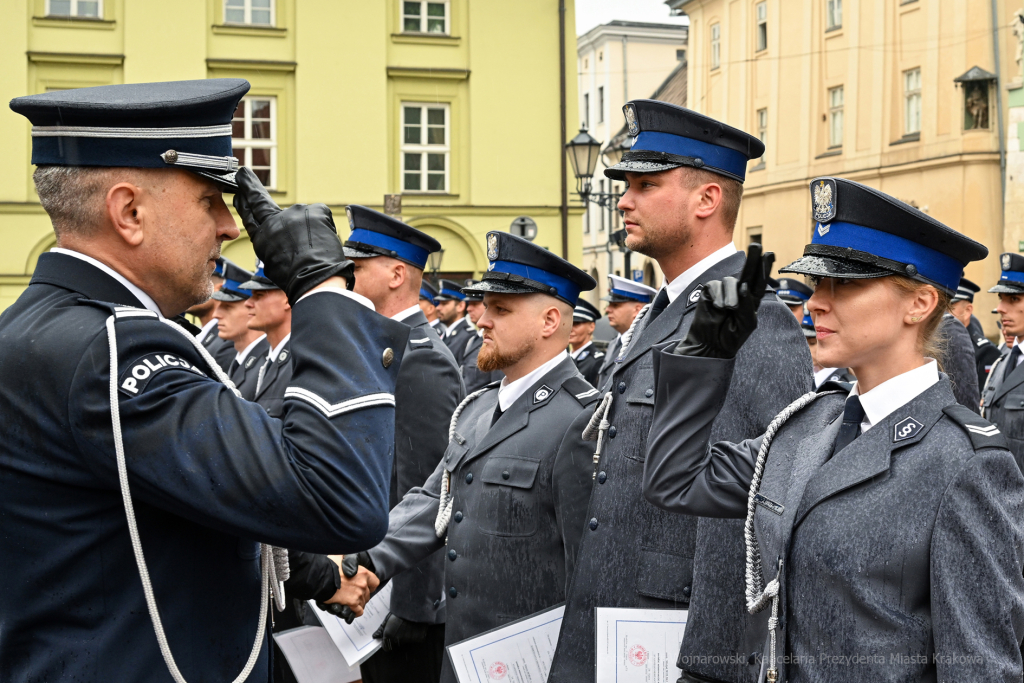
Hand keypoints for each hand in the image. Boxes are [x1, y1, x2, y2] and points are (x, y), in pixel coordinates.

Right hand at [233, 167, 354, 302]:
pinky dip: (323, 227)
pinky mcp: (315, 210)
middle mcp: (274, 221)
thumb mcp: (273, 262)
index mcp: (262, 237)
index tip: (240, 191)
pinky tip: (323, 241)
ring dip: (309, 229)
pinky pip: (320, 216)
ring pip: (303, 217)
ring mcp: (295, 213)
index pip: (250, 215)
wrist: (315, 279)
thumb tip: (282, 237)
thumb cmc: (295, 278)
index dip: (244, 203)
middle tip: (245, 174)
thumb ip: (274, 242)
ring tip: (314, 248)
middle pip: (261, 202)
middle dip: (251, 187)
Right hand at [316, 552, 376, 621]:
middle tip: (353, 595)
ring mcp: (358, 594)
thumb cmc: (329, 567)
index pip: (375, 583)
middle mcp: (363, 584)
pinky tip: (350, 609)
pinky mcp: (352, 603)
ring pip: (363, 603)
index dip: (369, 586)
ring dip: (357, 603)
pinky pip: (358, 611)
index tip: (365, 587)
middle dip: (361, 596)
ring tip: (349, 602)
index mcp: (363, 573)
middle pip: (368, 594)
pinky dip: (355, 612)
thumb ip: (349, 559)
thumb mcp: (341, 557)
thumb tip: (348, 559)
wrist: (320, 577)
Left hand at [372, 612, 429, 651]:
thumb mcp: (387, 619)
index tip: (389, 639)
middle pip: (396, 644)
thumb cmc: (398, 612)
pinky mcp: (417, 638)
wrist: (412, 608)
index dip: (387, 644)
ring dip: (405, 636)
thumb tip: (374, 636)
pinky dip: (414, 635)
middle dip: (397, 638)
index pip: (386, 648)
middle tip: (399, 629)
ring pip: (405, 641)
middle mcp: (397, 640)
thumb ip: (381, 629)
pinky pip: (415, 639)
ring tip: (407, 627)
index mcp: (388, 636)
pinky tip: (414, 628)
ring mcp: (407, 640)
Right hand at [674, 244, 774, 358]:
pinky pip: (716, 286)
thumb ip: (747, 305)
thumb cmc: (730, 336)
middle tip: (756, 245)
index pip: (759, 282)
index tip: (769, 254)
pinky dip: (718, 297)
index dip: (764, 268)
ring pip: (730, 282)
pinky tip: (716, 308)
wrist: (710, 345)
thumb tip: (743, 286)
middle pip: (747, 272)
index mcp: (751, 300)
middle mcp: (738, 292)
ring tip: (728, 310)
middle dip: (753, 259)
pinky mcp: (710, 291)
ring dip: (730, 296)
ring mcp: (723, 291)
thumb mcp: (746, 323)